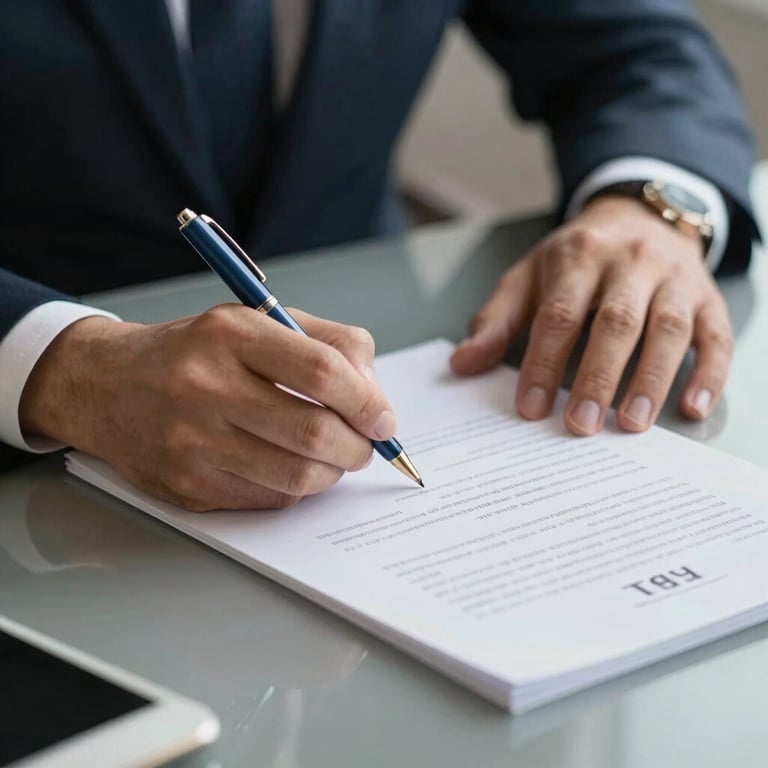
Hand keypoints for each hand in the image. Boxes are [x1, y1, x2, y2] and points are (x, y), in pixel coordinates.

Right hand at [20, 306, 396, 510]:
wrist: (108, 386)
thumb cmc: (198, 352)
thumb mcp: (259, 322)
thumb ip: (328, 344)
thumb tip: (375, 397)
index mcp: (231, 335)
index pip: (321, 371)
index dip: (367, 401)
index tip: (385, 419)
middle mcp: (205, 386)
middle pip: (314, 431)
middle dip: (359, 447)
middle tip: (365, 446)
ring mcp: (191, 442)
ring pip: (296, 477)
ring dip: (332, 473)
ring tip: (332, 457)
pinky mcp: (186, 486)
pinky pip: (269, 501)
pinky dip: (295, 489)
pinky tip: (288, 467)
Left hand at [450, 196, 732, 434]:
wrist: (640, 216)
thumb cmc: (577, 258)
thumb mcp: (529, 277)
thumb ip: (497, 321)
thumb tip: (462, 364)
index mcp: (579, 257)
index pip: (559, 314)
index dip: (544, 363)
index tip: (530, 408)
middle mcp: (631, 262)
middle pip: (616, 322)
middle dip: (598, 376)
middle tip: (581, 425)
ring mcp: (675, 278)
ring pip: (668, 329)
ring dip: (651, 379)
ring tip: (631, 424)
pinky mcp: (707, 296)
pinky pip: (716, 335)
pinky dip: (709, 373)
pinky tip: (693, 407)